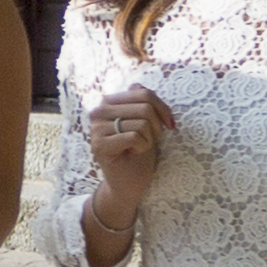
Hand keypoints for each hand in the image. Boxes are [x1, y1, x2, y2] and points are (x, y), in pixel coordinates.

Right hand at [82, 84, 174, 215]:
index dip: (162, 107)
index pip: (142, 92)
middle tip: (153, 139)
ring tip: (141, 146)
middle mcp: (97, 112)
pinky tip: (135, 152)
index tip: (170, 124)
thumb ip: (138, 102)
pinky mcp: (99, 145)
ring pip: (140, 122)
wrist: (129, 182)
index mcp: (108, 103)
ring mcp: (96, 129)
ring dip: (149, 138)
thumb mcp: (143, 122)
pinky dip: (143, 146)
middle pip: (144, 106)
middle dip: (157, 125)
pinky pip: (134, 136)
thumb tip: (137, 84)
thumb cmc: (138, 151)